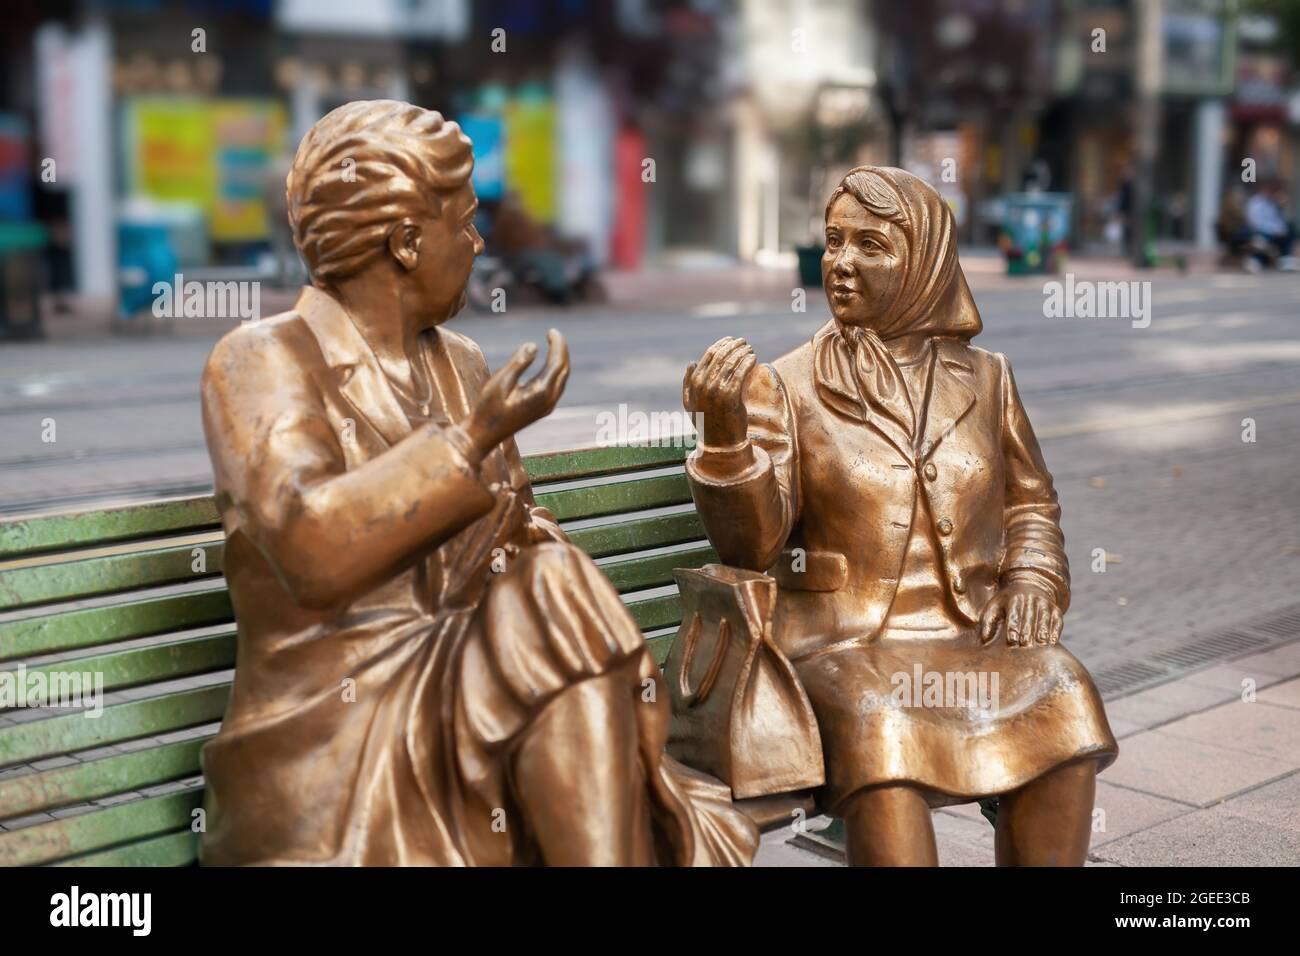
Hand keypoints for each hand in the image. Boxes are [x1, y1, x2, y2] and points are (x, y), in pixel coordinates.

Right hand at [463, 329, 568, 463]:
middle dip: (561, 350)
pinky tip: (549, 362)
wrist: (484, 434)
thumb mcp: (500, 382)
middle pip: (563, 370)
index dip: (558, 345)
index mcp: (541, 393)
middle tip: (553, 333)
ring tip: (553, 343)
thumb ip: (518, 363)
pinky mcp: (542, 409)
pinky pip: (556, 385)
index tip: (552, 330)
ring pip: (561, 378)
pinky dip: (555, 370)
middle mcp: (549, 400)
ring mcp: (547, 406)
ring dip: (560, 360)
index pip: (557, 363)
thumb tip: (534, 345)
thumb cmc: (488, 407)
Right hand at [682, 337, 755, 448]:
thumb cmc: (706, 422)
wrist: (720, 443)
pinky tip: (753, 358)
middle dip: (734, 346)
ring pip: (732, 362)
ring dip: (743, 352)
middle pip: (722, 356)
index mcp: (694, 383)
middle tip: (744, 342)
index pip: (709, 355)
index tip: (731, 341)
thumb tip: (692, 363)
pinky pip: (741, 373)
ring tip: (750, 349)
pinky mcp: (731, 396)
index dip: (722, 345)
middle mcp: (703, 385)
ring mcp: (717, 390)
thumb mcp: (690, 404)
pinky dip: (748, 362)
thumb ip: (688, 383)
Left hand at [978, 581, 1062, 646]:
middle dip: (1027, 630)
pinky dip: (1056, 629)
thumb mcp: (995, 607)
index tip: (1011, 640)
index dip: (1013, 627)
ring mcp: (1045, 603)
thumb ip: (988, 623)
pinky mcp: (1055, 609)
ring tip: (1040, 642)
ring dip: (1043, 629)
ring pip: (1044, 617)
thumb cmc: (1007, 603)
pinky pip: (1057, 619)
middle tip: (1024, 643)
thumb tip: (984, 639)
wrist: (1029, 586)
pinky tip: (1053, 640)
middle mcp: (1031, 599)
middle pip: (1029, 617)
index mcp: (1014, 598)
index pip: (1013, 614)